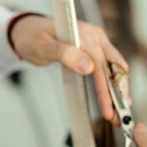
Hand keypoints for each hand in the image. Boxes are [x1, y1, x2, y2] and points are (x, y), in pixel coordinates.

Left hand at [10, 15, 128, 124]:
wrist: (27, 31)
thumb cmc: (32, 37)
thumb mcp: (43, 46)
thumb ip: (65, 54)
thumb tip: (88, 67)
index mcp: (85, 33)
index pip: (100, 63)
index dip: (105, 87)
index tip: (107, 107)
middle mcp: (95, 36)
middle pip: (114, 66)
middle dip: (118, 93)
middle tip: (118, 116)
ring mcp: (96, 43)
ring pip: (114, 68)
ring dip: (118, 90)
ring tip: (119, 112)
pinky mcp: (94, 50)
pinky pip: (108, 68)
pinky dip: (112, 84)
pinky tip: (114, 98)